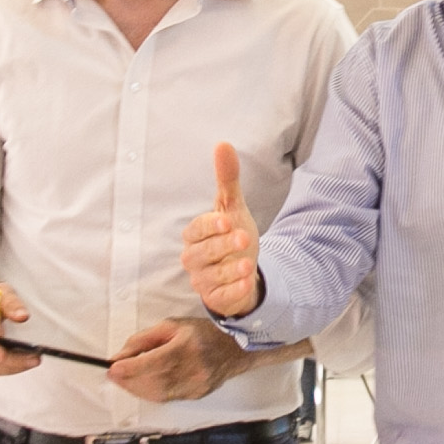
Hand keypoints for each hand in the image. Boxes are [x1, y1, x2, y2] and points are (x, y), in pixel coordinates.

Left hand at [108, 317, 248, 402]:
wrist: (233, 349)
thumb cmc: (201, 334)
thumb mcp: (171, 326)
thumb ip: (143, 340)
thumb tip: (121, 356)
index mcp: (186, 348)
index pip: (152, 363)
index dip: (129, 369)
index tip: (112, 368)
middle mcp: (192, 369)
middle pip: (152, 382)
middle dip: (128, 380)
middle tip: (115, 375)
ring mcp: (195, 385)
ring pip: (158, 394)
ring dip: (137, 389)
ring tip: (126, 380)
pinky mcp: (195, 395)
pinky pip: (167, 398)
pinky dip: (151, 393)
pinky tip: (144, 385)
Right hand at [179, 140, 263, 318]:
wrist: (241, 269)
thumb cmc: (231, 235)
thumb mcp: (232, 207)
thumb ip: (226, 179)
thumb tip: (223, 144)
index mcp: (195, 236)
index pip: (196, 230)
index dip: (210, 226)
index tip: (226, 221)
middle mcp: (195, 259)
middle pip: (202, 254)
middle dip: (222, 246)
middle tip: (242, 238)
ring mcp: (204, 281)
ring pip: (212, 277)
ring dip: (231, 271)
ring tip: (248, 264)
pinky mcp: (216, 299)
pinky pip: (222, 297)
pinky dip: (234, 291)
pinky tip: (248, 284)